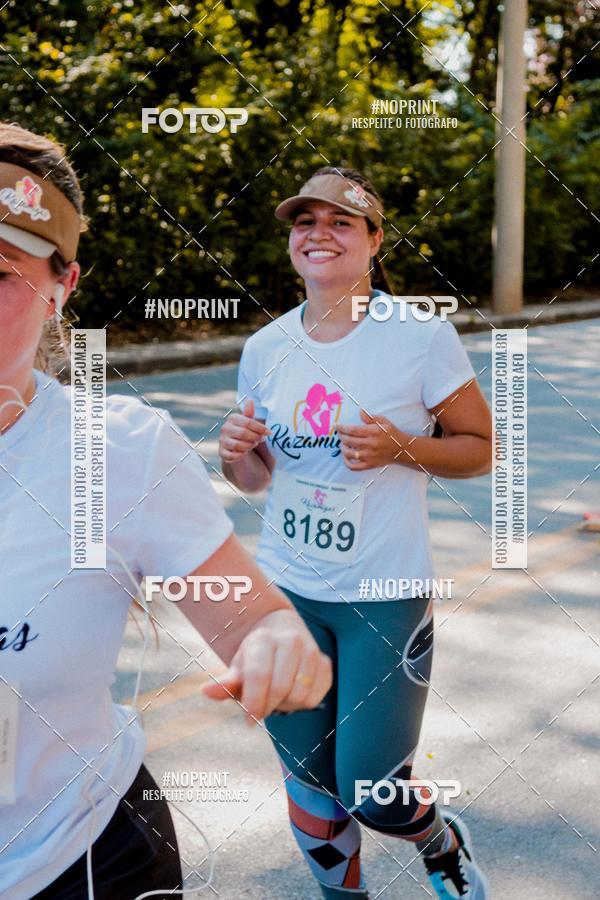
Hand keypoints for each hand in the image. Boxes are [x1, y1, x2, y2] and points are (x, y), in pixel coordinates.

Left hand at [202, 609, 331, 723]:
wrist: (280, 630)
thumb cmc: (255, 655)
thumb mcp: (238, 666)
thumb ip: (225, 683)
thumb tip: (206, 691)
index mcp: (263, 639)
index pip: (259, 677)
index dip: (253, 703)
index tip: (248, 721)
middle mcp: (290, 641)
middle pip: (281, 689)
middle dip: (269, 706)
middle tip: (261, 707)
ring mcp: (311, 650)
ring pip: (300, 696)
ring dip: (286, 705)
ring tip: (277, 696)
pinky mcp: (325, 662)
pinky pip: (315, 697)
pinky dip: (303, 703)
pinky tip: (293, 693)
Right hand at [219, 398, 270, 462]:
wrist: (235, 446)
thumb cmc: (245, 431)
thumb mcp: (249, 422)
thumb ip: (249, 413)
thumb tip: (250, 400)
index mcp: (232, 418)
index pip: (248, 422)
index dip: (260, 428)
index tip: (269, 432)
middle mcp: (225, 428)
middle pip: (243, 433)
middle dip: (255, 438)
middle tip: (260, 440)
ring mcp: (222, 441)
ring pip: (237, 445)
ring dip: (249, 446)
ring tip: (252, 445)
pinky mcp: (221, 452)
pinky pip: (231, 456)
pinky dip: (240, 455)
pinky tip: (245, 453)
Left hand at [337, 409, 413, 469]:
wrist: (402, 450)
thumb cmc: (392, 434)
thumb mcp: (384, 422)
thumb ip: (371, 417)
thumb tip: (360, 412)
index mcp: (374, 432)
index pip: (352, 430)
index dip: (341, 427)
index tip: (335, 426)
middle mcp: (371, 444)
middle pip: (349, 440)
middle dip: (341, 436)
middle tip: (340, 434)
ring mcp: (369, 456)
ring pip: (349, 453)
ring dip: (342, 448)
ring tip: (343, 444)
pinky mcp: (369, 465)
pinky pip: (353, 466)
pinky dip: (346, 462)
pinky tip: (345, 456)